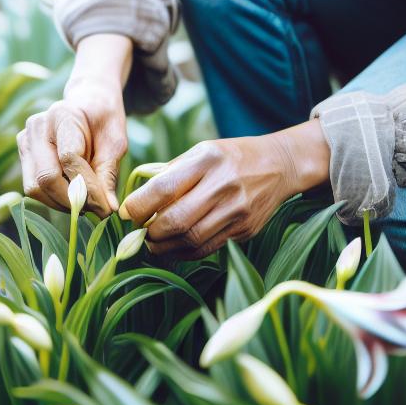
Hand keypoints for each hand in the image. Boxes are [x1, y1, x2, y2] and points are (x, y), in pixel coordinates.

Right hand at [17, 34, 130, 215]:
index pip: (69, 158)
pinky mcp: (23, 155)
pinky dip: (53, 199)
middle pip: (46, 177)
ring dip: (62, 204)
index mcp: (62, 115)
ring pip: (35, 188)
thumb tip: (108, 209)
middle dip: (73, 201)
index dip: (88, 187)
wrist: (87, 105)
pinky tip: (72, 195)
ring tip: (86, 203)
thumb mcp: (116, 144)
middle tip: (97, 210)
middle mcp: (37, 126)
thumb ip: (108, 175)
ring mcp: (25, 140)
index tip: (107, 208)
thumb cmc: (104, 123)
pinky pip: (33, 188)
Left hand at [119, 120, 330, 257]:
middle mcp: (223, 185)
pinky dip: (185, 253)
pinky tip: (173, 248)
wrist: (280, 166)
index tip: (126, 212)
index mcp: (207, 160)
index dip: (139, 205)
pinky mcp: (245, 230)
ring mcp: (237, 210)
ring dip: (164, 247)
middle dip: (150, 232)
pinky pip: (208, 247)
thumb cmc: (230, 157)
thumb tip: (137, 198)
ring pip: (191, 239)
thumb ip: (172, 172)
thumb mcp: (201, 151)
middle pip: (177, 220)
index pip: (164, 188)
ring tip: (152, 243)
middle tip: (138, 232)